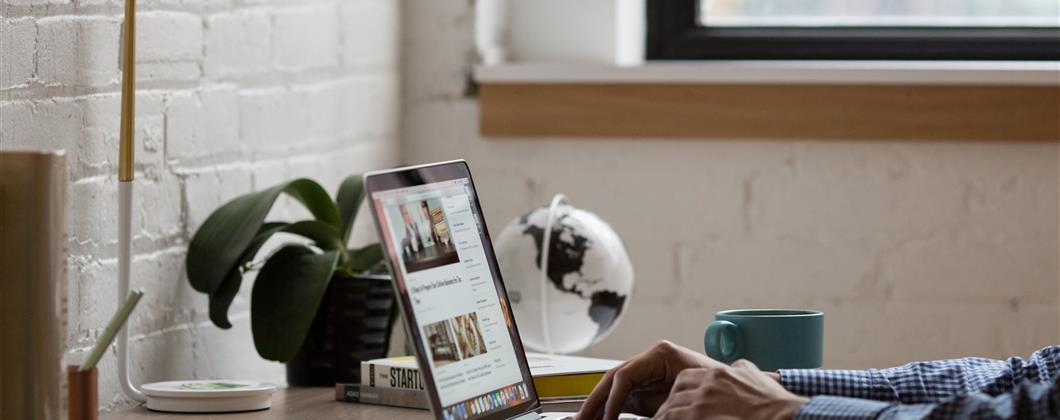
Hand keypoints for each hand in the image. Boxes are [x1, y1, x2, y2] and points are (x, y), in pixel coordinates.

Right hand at [575, 341, 725, 419]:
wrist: (740, 400)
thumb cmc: (716, 395)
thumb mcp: (676, 402)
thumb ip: (646, 408)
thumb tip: (618, 415)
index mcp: (661, 354)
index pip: (624, 376)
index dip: (610, 400)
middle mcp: (653, 358)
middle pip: (614, 379)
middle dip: (595, 401)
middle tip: (580, 419)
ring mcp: (651, 370)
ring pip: (616, 386)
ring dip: (600, 405)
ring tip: (585, 419)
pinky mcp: (652, 384)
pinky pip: (628, 395)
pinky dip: (614, 408)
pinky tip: (603, 418)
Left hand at [654, 359, 807, 419]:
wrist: (784, 416)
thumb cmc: (775, 404)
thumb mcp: (755, 377)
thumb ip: (741, 370)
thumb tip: (737, 368)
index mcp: (719, 373)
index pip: (686, 378)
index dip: (680, 392)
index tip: (678, 402)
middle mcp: (708, 384)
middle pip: (676, 393)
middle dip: (670, 405)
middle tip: (666, 416)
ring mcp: (703, 402)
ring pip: (670, 408)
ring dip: (665, 417)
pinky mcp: (698, 417)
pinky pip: (671, 419)